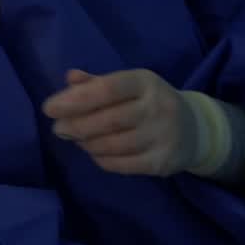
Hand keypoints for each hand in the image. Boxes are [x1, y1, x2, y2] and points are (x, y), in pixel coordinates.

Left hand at [41, 68, 195, 176]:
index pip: (108, 89)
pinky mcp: (163, 163)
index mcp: (145, 82)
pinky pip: (122, 165)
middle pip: (108, 120)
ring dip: (86, 143)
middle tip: (58, 128)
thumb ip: (97, 82)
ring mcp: (164, 137)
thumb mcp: (127, 84)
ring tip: (76, 138)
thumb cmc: (147, 102)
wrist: (195, 129)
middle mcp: (158, 108)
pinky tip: (94, 151)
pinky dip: (101, 159)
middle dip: (75, 125)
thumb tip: (69, 79)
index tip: (49, 108)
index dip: (75, 99)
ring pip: (113, 145)